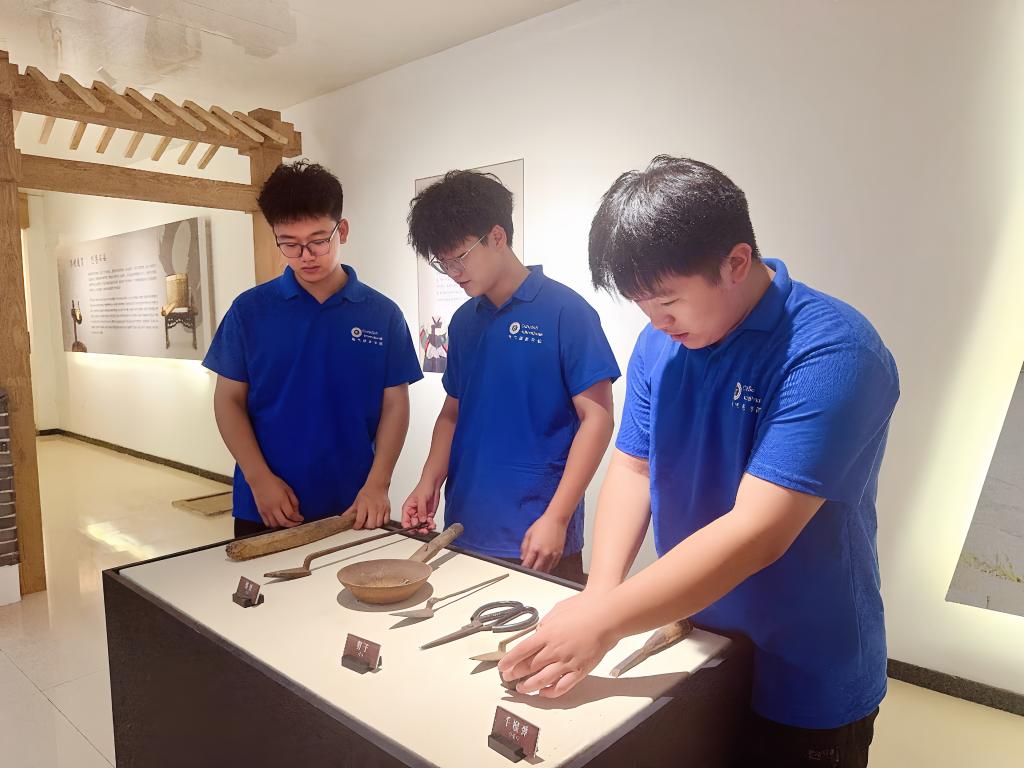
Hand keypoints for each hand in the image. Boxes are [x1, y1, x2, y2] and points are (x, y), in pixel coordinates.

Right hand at [248, 471, 302, 528]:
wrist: (259, 480)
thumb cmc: (274, 482)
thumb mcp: (288, 489)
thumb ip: (294, 500)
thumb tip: (297, 511)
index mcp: (282, 500)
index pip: (291, 514)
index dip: (297, 519)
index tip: (301, 518)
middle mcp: (274, 507)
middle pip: (284, 522)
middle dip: (292, 525)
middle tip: (296, 523)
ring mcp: (266, 510)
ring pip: (275, 524)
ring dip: (282, 526)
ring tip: (287, 522)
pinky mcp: (260, 511)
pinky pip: (267, 523)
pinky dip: (273, 525)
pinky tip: (277, 522)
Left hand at [348, 480, 390, 528]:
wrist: (377, 485)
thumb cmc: (367, 493)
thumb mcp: (357, 501)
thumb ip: (351, 511)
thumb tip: (343, 517)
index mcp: (364, 504)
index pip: (360, 520)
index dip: (357, 526)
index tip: (356, 526)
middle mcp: (373, 507)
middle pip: (371, 525)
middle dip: (366, 527)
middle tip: (364, 524)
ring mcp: (381, 508)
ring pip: (379, 524)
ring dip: (374, 525)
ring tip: (371, 521)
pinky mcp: (388, 509)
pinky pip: (386, 521)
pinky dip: (382, 522)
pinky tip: (378, 519)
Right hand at [401, 476, 441, 532]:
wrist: (434, 484)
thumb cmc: (424, 487)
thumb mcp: (421, 498)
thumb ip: (421, 510)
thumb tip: (421, 520)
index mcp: (407, 509)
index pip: (405, 522)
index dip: (408, 527)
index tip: (414, 529)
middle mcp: (413, 513)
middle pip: (413, 526)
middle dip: (419, 529)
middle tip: (424, 530)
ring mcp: (421, 515)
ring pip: (421, 526)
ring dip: (426, 528)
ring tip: (430, 527)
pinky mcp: (428, 515)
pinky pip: (428, 523)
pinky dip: (431, 525)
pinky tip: (433, 524)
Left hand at [498, 591, 620, 697]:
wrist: (607, 614)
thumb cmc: (584, 608)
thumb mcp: (556, 611)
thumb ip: (545, 624)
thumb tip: (538, 633)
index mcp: (546, 634)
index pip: (521, 651)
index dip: (508, 661)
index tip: (501, 667)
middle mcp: (554, 650)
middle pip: (528, 666)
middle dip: (515, 674)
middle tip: (507, 678)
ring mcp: (567, 661)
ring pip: (542, 680)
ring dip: (529, 686)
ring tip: (522, 689)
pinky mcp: (580, 669)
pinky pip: (562, 686)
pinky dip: (551, 692)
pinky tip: (544, 693)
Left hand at [520, 514, 568, 572]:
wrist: (556, 519)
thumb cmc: (543, 524)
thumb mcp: (528, 534)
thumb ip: (524, 547)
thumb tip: (523, 557)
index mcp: (535, 548)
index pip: (527, 564)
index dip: (524, 568)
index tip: (523, 568)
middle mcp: (544, 553)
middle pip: (536, 570)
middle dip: (532, 571)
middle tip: (529, 569)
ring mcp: (553, 555)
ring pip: (545, 570)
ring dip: (540, 571)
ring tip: (537, 568)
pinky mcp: (559, 554)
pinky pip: (553, 566)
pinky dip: (548, 567)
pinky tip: (545, 564)